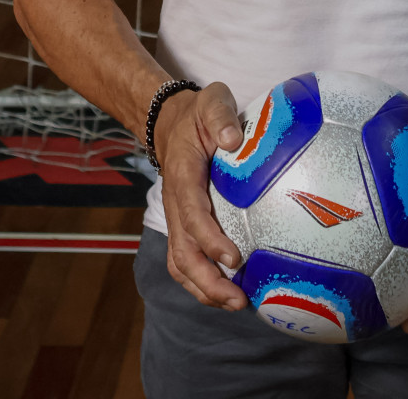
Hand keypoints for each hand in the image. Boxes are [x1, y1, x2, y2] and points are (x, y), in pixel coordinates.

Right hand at [153, 81, 248, 310]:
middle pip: (182, 251)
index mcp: (183, 174)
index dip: (209, 239)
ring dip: (204, 288)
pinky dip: (201, 282)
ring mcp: (175, 216)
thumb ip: (221, 115)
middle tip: (237, 299)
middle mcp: (175, 202)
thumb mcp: (212, 101)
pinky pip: (184, 259)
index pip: (192, 213)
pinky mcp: (182, 224)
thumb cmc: (198, 114)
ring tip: (235, 305)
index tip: (234, 258)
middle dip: (207, 280)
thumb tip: (233, 138)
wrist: (170, 123)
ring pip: (180, 261)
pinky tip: (227, 293)